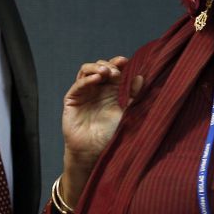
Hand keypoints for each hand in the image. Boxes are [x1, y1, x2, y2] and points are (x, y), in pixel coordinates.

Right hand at [57, 56, 142, 213]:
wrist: (95, 153)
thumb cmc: (110, 136)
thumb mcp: (126, 114)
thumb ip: (133, 97)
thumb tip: (141, 77)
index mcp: (110, 91)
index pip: (113, 71)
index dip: (118, 63)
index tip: (126, 61)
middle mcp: (96, 90)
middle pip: (99, 67)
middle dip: (108, 65)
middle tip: (118, 70)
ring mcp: (83, 93)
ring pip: (86, 71)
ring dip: (96, 67)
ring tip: (107, 72)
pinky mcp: (72, 100)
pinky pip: (78, 85)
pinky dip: (87, 79)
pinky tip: (97, 79)